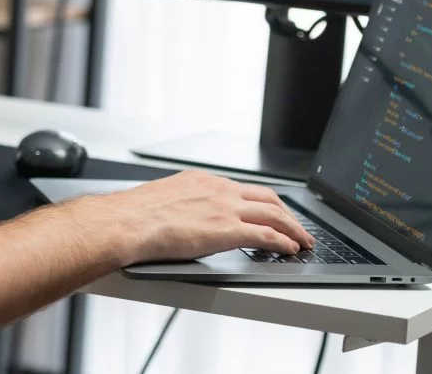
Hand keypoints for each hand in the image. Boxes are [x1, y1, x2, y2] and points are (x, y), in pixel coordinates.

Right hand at [108, 171, 315, 263]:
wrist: (128, 222)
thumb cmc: (136, 215)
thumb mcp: (164, 199)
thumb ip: (183, 205)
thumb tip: (183, 218)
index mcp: (202, 180)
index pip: (244, 189)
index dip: (264, 202)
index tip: (272, 211)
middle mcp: (218, 189)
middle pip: (268, 197)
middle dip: (288, 213)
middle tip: (297, 227)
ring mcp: (225, 208)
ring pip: (274, 214)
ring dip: (294, 229)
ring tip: (303, 241)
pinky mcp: (227, 230)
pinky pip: (267, 235)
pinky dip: (284, 242)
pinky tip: (290, 250)